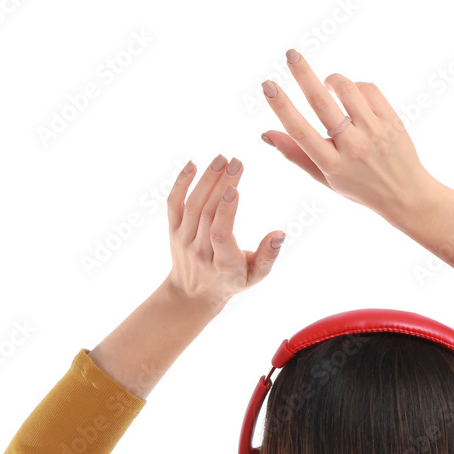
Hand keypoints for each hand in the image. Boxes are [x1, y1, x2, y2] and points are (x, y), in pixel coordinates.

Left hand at [166, 153, 284, 309]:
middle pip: (208, 213)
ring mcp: (183, 240)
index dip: (225, 211)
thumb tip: (280, 233)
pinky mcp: (173, 231)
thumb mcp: (255, 276)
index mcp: (223, 263)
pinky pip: (174, 204)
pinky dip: (181, 183)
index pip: (220, 233)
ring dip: (206, 179)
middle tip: (236, 162)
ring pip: (192, 205)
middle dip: (221, 184)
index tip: (235, 189)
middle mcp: (200, 251)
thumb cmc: (231, 281)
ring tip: (222, 159)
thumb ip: (268, 256)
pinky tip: (194, 165)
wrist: (192, 294)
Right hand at [260, 50, 434, 222]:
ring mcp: (374, 132)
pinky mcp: (391, 121)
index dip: (281, 107)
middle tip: (291, 54)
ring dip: (332, 80)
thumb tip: (266, 133)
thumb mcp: (325, 178)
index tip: (267, 86)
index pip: (301, 132)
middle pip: (322, 103)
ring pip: (347, 90)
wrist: (405, 194)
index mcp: (332, 164)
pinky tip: (352, 95)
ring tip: (327, 85)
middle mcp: (352, 147)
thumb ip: (296, 155)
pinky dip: (356, 87)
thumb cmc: (359, 185)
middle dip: (303, 75)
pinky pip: (369, 90)